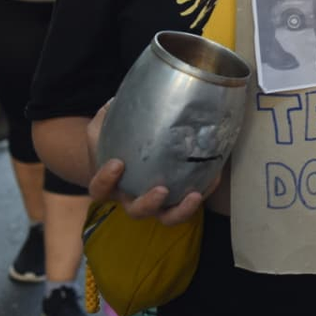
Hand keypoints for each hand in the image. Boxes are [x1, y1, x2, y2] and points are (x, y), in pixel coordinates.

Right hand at [85, 99, 209, 226]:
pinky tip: (214, 177)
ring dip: (180, 210)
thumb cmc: (117, 140)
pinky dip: (204, 192)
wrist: (131, 152)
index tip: (118, 163)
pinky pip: (190, 201)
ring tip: (194, 195)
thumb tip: (118, 99)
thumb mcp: (107, 127)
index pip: (100, 190)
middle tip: (162, 190)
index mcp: (111, 184)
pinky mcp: (177, 197)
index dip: (106, 180)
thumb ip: (109, 116)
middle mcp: (132, 198)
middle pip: (137, 211)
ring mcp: (156, 202)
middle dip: (149, 203)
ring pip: (166, 217)